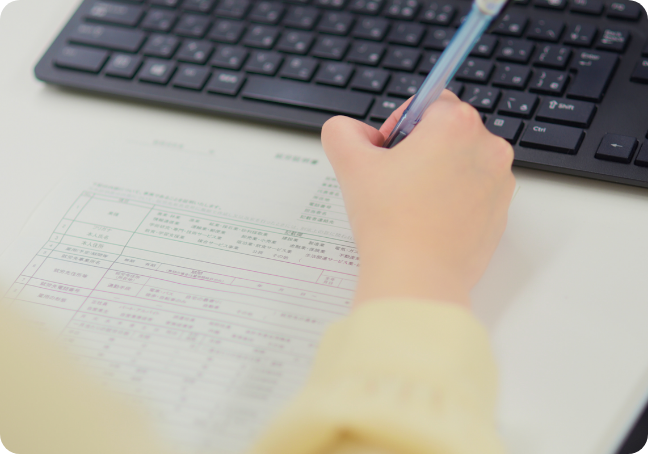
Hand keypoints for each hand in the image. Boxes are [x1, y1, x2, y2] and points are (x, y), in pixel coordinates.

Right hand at [321, 91, 515, 307]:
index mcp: (455, 125)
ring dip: (440, 171)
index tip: (389, 151)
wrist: (416, 277)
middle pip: (450, 130)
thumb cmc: (389, 221)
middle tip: (395, 178)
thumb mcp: (350, 165)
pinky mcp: (501, 211)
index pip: (430, 101)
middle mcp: (487, 147)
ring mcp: (500, 182)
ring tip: (412, 202)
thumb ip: (342, 131)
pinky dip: (455, 197)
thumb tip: (352, 131)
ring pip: (464, 160)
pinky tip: (430, 218)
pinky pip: (476, 190)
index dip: (402, 122)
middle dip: (422, 146)